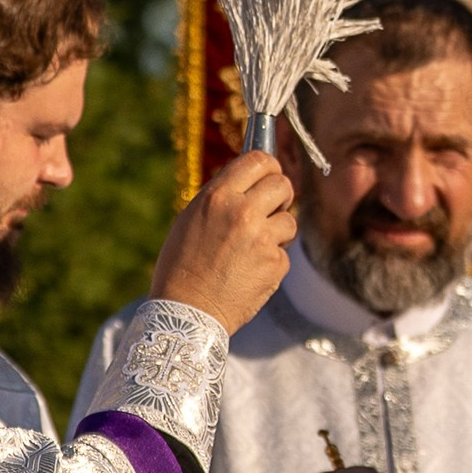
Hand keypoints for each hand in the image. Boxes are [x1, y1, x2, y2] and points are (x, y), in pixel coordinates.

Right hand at [151, 151, 296, 334]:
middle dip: (281, 195)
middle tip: (271, 208)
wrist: (186, 312)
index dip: (269, 165)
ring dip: (277, 231)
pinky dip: (272, 261)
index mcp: (217, 197)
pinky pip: (284, 253)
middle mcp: (242, 212)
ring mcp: (262, 239)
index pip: (258, 160)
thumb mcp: (191, 220)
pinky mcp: (275, 265)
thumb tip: (249, 184)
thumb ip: (222, 199)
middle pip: (283, 184)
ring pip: (289, 220)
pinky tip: (249, 271)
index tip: (270, 174)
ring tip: (253, 248)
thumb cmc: (182, 266)